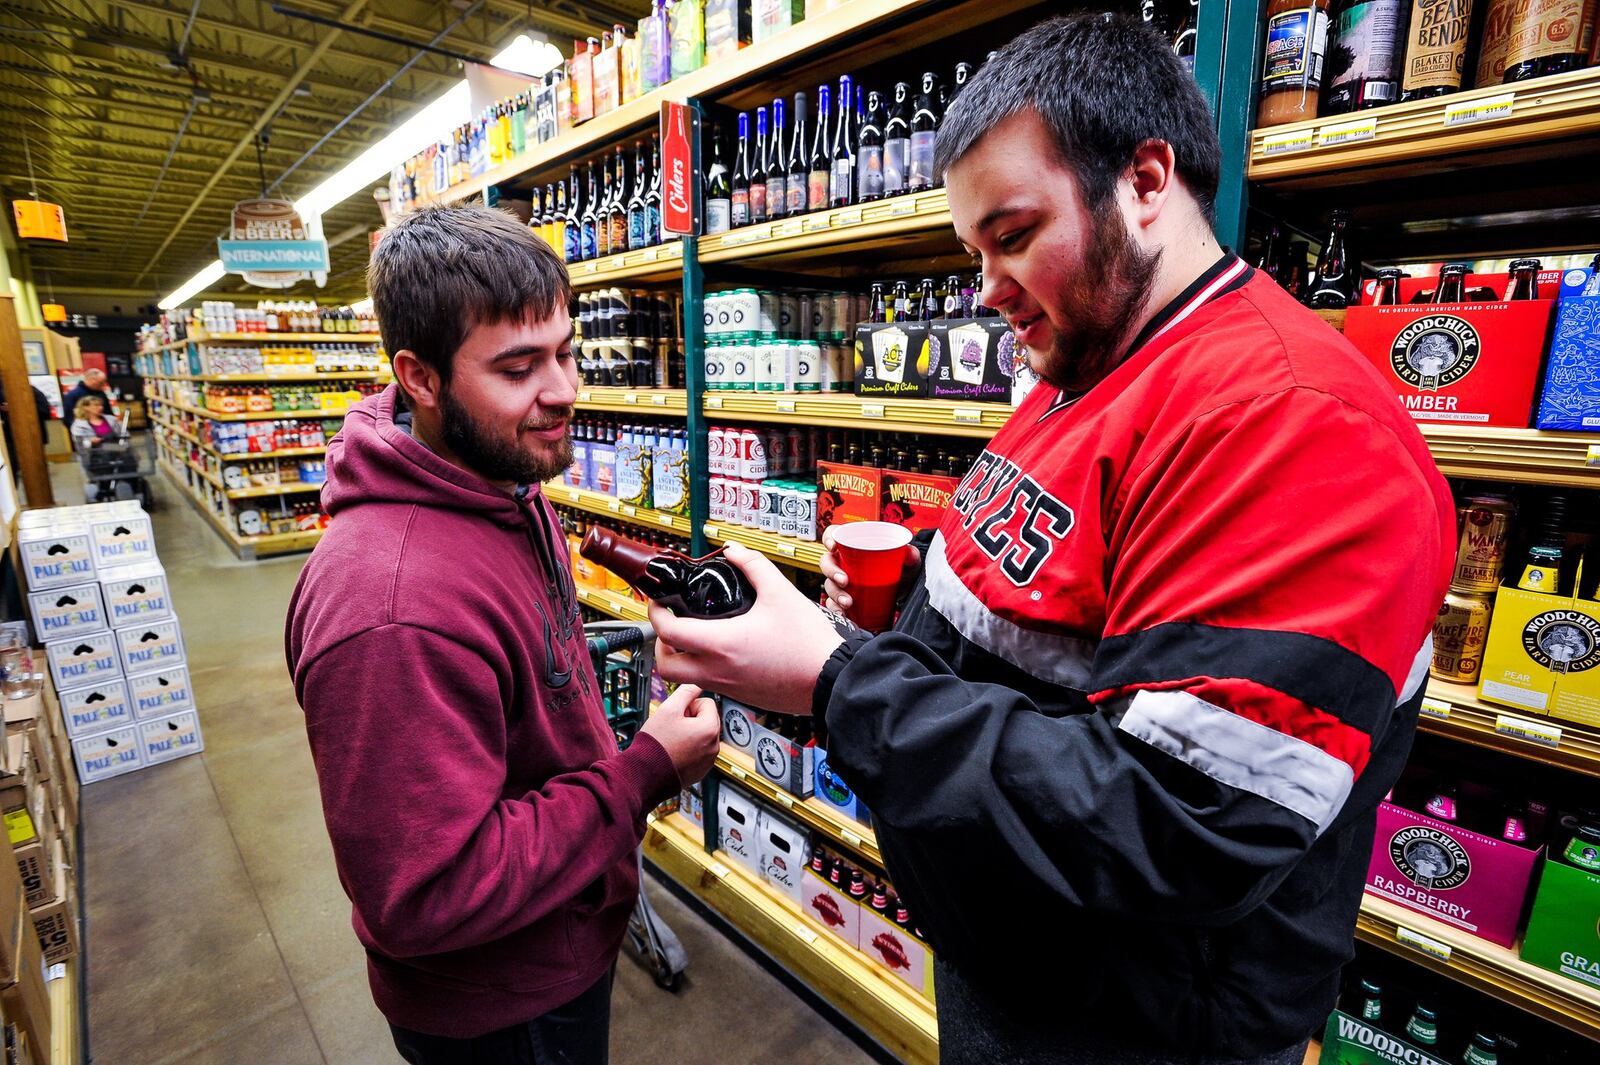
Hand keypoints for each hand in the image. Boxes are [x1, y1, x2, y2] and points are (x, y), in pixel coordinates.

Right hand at [638, 683, 720, 784]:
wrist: (646, 774)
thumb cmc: (656, 743)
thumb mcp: (668, 709)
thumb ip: (685, 692)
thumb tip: (696, 685)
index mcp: (710, 728)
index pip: (706, 703)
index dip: (689, 706)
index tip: (676, 716)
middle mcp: (714, 745)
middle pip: (706, 720)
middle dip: (691, 720)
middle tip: (672, 727)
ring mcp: (709, 760)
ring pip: (702, 736)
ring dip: (690, 734)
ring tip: (672, 741)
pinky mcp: (702, 771)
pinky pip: (699, 752)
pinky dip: (689, 750)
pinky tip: (674, 752)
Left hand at [649, 544, 844, 714]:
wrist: (831, 679)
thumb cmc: (808, 643)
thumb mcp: (780, 593)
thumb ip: (754, 566)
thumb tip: (735, 551)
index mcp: (721, 644)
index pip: (668, 631)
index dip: (655, 613)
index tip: (659, 600)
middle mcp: (718, 670)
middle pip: (665, 665)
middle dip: (660, 643)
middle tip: (672, 623)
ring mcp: (728, 687)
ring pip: (684, 678)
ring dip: (680, 657)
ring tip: (696, 635)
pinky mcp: (741, 696)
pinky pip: (708, 683)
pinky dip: (703, 668)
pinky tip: (724, 650)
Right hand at [820, 526, 921, 616]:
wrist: (903, 591)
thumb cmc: (899, 569)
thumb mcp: (907, 560)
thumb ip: (910, 554)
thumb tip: (909, 554)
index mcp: (853, 546)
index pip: (833, 534)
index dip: (829, 538)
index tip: (834, 546)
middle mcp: (843, 562)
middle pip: (827, 562)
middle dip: (832, 572)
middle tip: (845, 581)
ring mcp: (841, 581)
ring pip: (829, 584)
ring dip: (835, 594)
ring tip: (848, 602)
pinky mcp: (843, 598)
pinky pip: (833, 603)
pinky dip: (835, 608)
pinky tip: (843, 614)